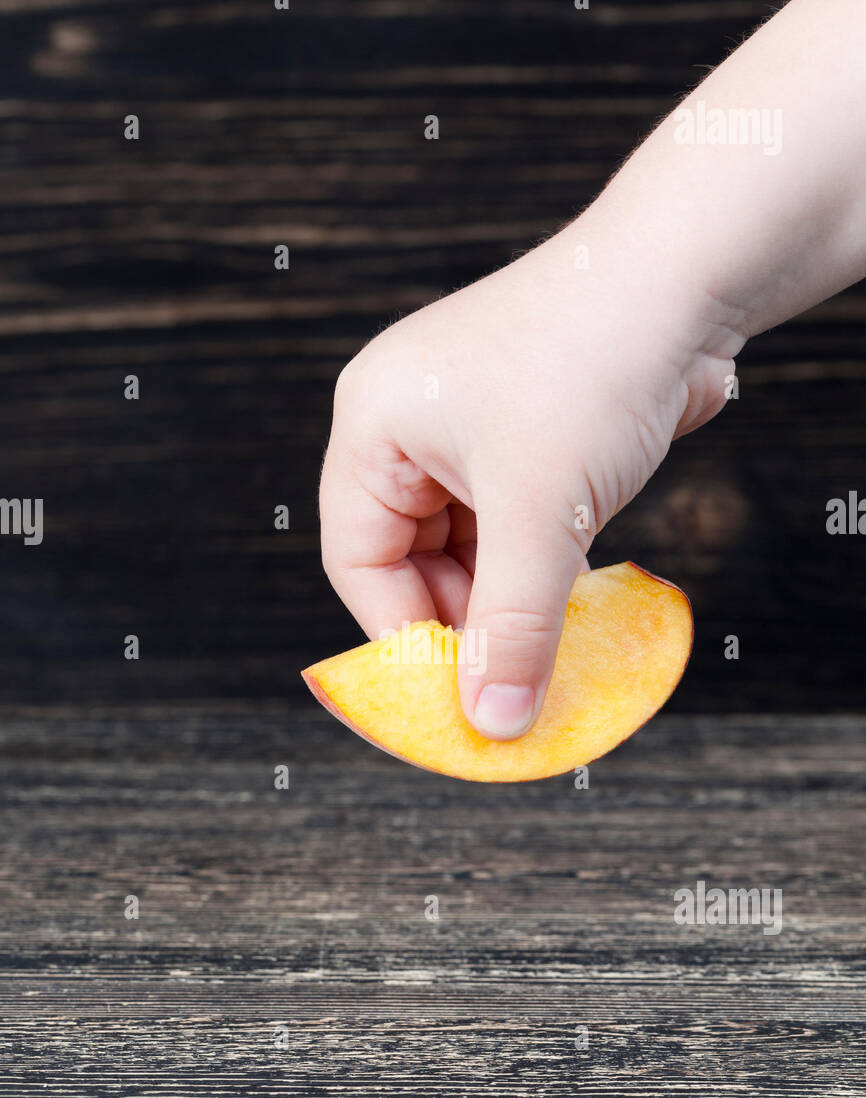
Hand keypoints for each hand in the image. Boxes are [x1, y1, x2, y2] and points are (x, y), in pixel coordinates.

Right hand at [320, 216, 738, 738]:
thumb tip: (494, 721)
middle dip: (460, 620)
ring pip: (469, 547)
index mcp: (374, 423)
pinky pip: (514, 524)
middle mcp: (412, 425)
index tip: (451, 695)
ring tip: (543, 645)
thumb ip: (513, 626)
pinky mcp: (530, 436)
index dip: (400, 633)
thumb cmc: (591, 364)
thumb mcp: (539, 512)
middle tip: (505, 679)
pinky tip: (567, 602)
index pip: (357, 558)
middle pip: (409, 558)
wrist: (689, 274)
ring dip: (505, 598)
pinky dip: (537, 568)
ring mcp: (473, 428)